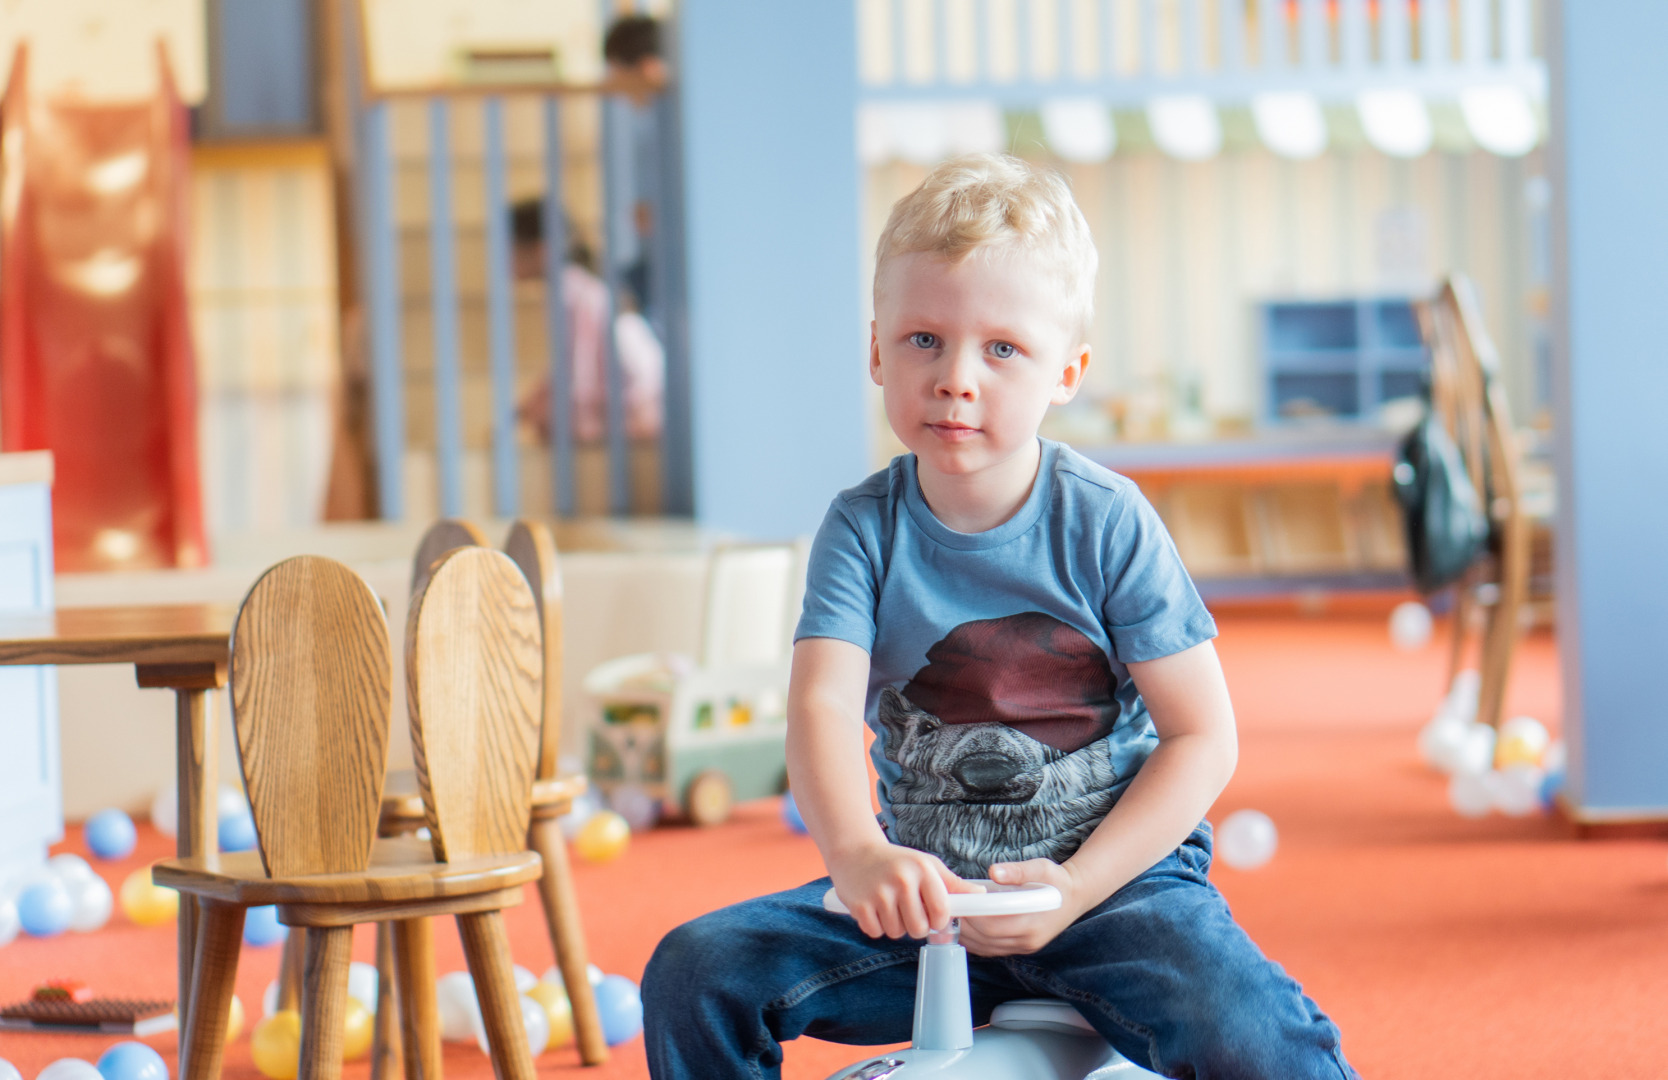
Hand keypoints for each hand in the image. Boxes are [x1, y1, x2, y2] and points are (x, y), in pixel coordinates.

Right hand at [829, 842, 983, 939]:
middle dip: (914, 925)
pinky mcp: (860, 905)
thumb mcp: (926, 865)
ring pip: (896, 933)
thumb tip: (980, 895)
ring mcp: (880, 893)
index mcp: (923, 869)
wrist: (853, 851)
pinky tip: (873, 907)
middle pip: (919, 929)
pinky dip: (875, 926)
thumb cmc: (896, 861)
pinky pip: (876, 932)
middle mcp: (903, 880)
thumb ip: (953, 883)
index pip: (942, 913)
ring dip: (894, 925)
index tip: (931, 915)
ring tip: (888, 904)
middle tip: (906, 909)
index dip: (938, 920)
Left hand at [959, 858, 1091, 956]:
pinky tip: (963, 926)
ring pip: (986, 948)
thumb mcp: (1042, 867)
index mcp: (1033, 922)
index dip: (971, 916)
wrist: (1075, 897)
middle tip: (946, 907)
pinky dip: (974, 940)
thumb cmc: (1057, 880)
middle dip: (963, 924)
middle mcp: (1028, 940)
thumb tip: (994, 871)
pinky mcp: (1020, 948)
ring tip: (949, 916)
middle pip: (985, 938)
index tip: (955, 902)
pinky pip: (991, 949)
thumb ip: (1018, 871)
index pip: (992, 925)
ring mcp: (1024, 947)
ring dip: (965, 934)